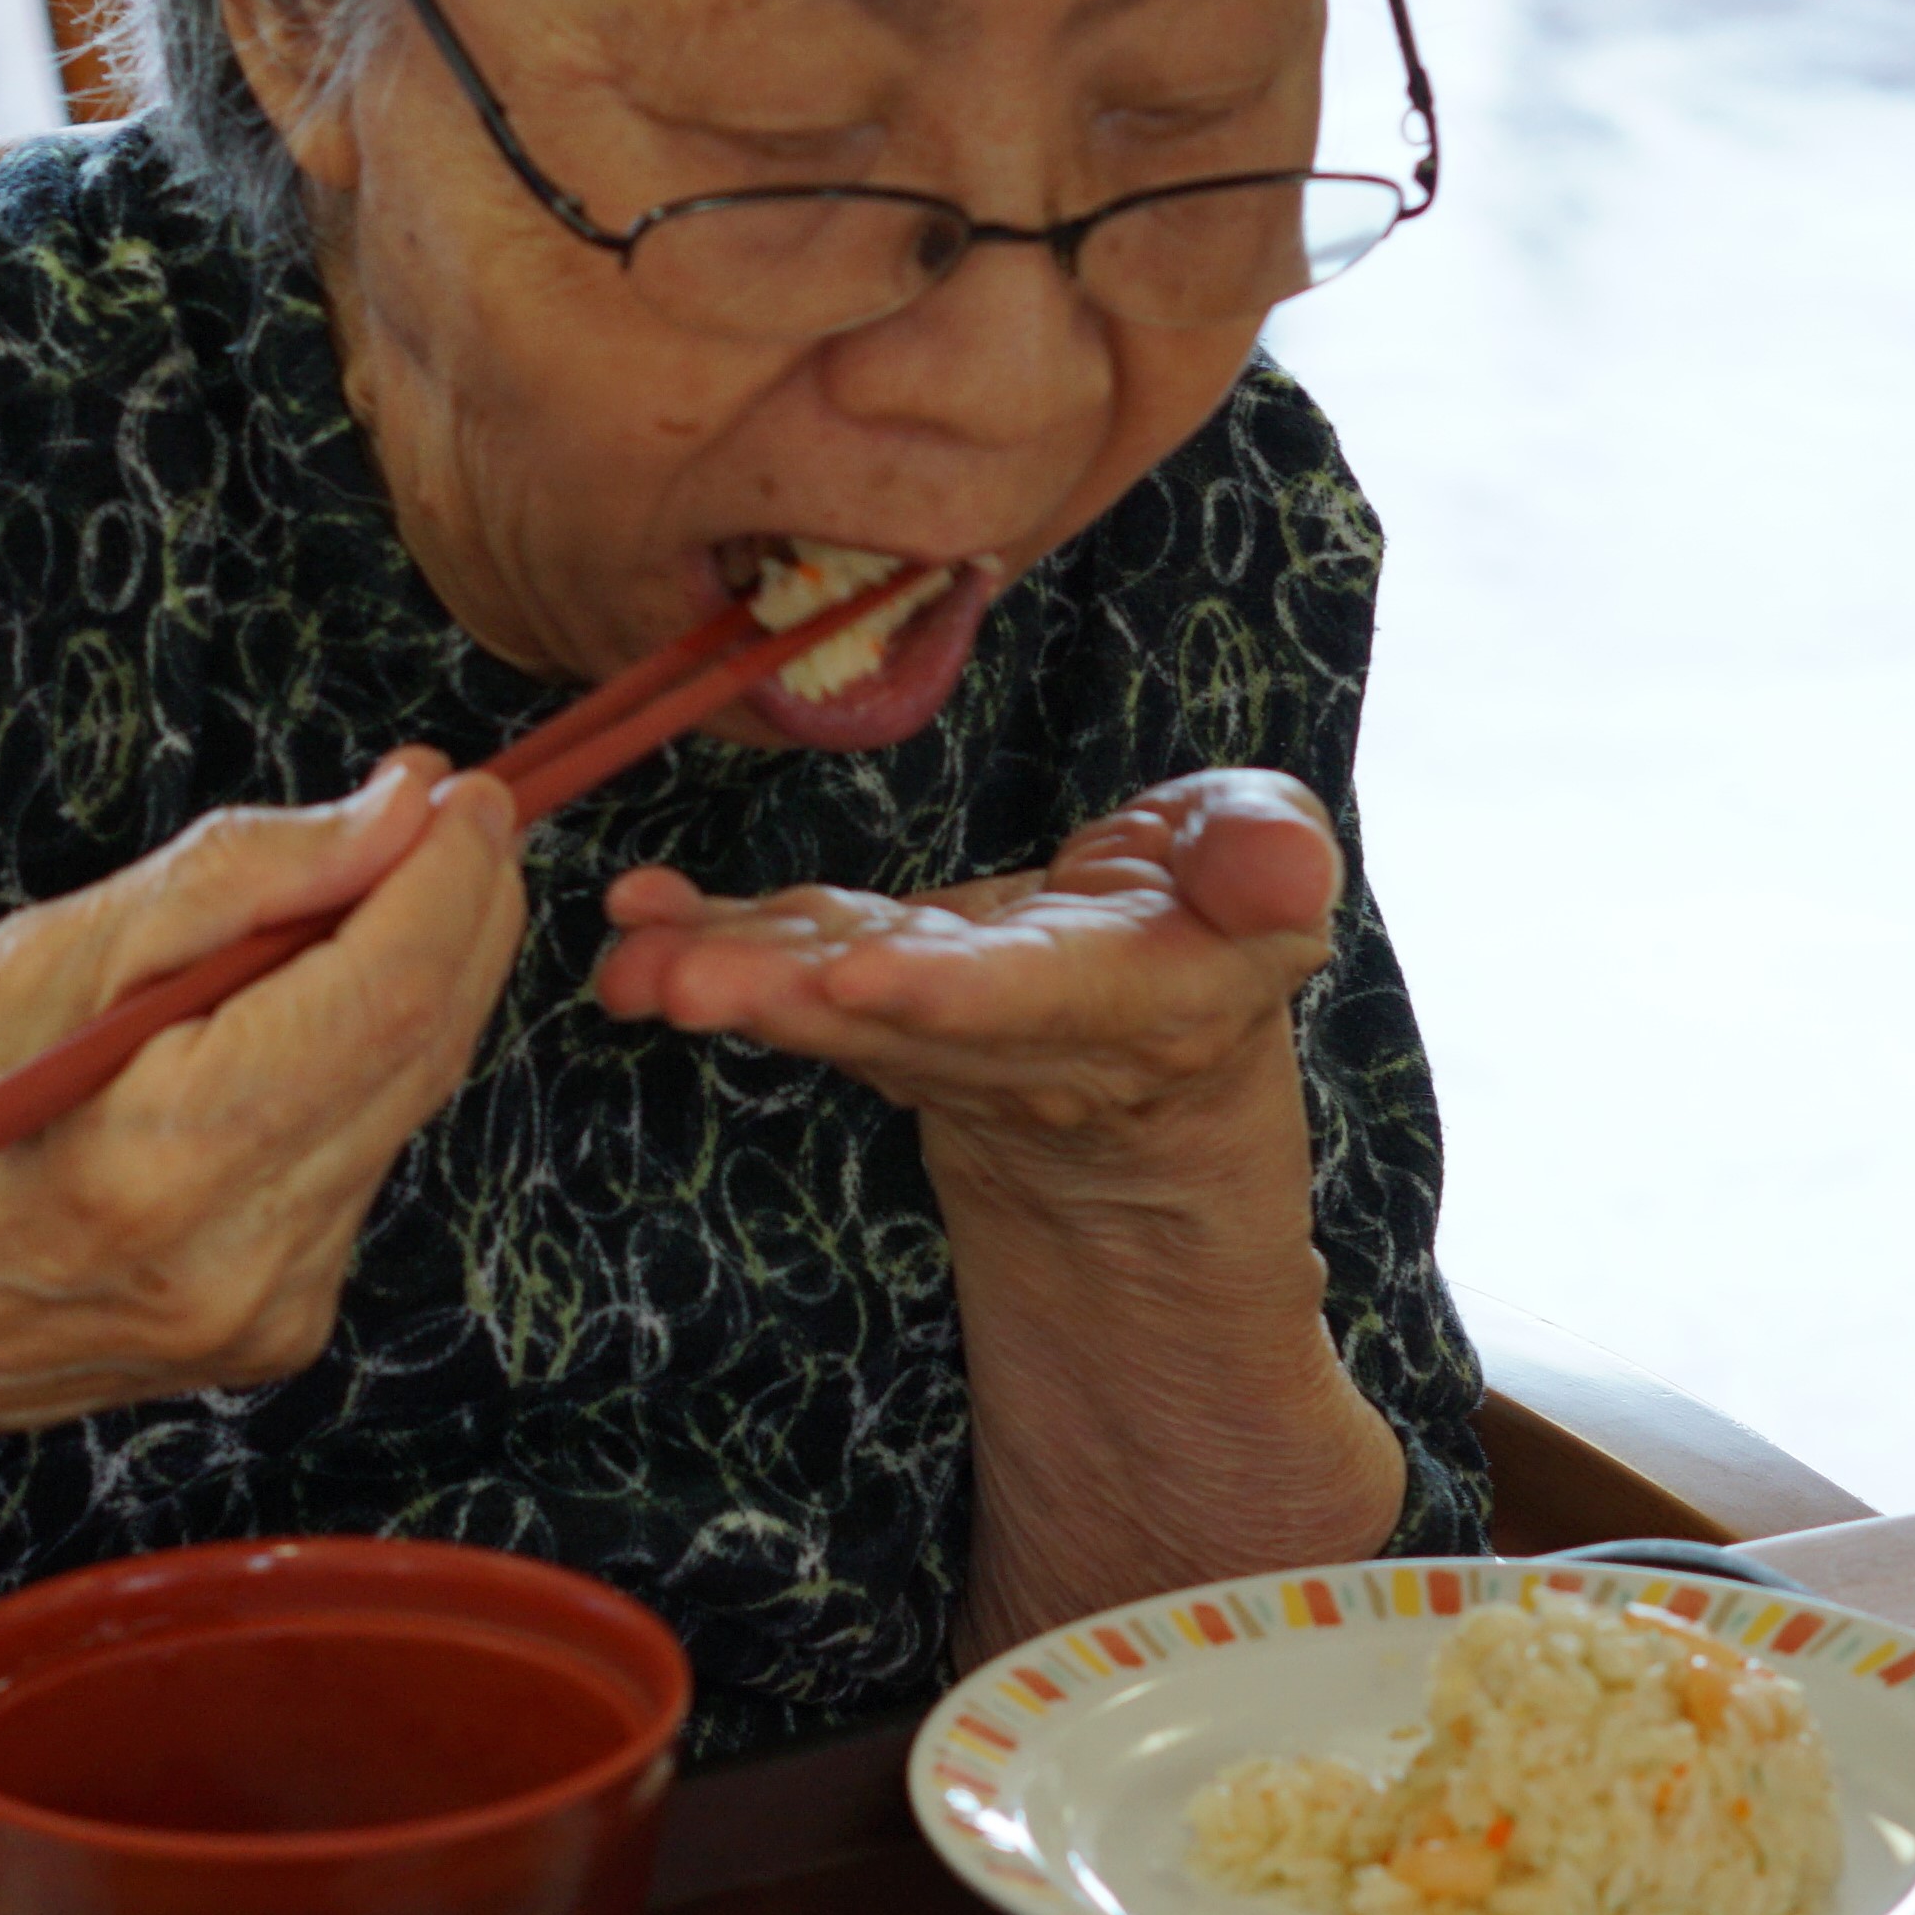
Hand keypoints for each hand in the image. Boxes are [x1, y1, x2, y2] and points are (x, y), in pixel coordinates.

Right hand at [0, 754, 526, 1519]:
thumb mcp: (38, 958)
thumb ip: (239, 880)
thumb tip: (407, 812)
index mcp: (169, 1159)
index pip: (389, 996)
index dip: (452, 877)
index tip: (465, 790)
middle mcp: (245, 1256)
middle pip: (425, 1049)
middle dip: (457, 914)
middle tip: (443, 812)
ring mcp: (271, 1309)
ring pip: (404, 1105)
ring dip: (404, 988)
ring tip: (342, 904)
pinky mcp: (279, 1328)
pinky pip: (356, 1162)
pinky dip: (348, 1073)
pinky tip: (279, 1031)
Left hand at [591, 767, 1341, 1195]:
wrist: (1148, 1052)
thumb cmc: (1215, 914)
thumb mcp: (1270, 874)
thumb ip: (1268, 861)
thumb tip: (1282, 867)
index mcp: (1137, 997)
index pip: (1039, 999)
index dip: (948, 993)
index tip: (858, 976)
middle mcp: (1018, 1038)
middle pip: (895, 1023)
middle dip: (784, 999)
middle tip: (680, 980)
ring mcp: (928, 1034)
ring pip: (821, 1009)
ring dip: (722, 982)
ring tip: (632, 956)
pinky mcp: (863, 1004)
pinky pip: (785, 976)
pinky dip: (705, 945)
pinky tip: (631, 920)